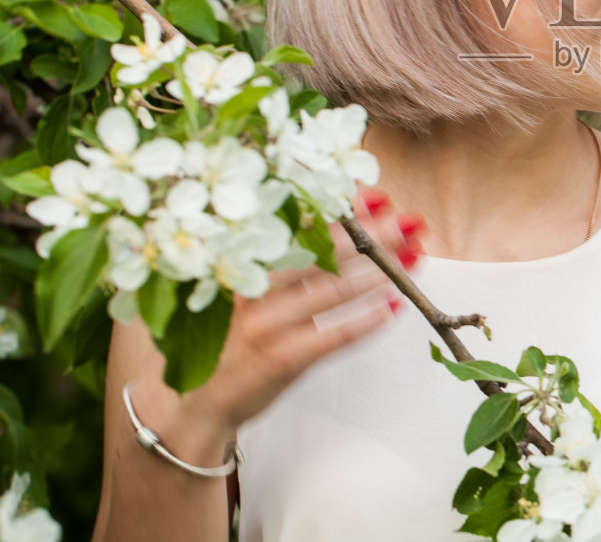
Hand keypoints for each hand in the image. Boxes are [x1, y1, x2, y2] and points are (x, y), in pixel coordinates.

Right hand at [119, 189, 424, 452]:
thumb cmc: (222, 338)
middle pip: (320, 251)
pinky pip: (331, 337)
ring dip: (378, 272)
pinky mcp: (277, 360)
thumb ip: (282, 259)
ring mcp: (262, 324)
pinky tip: (393, 309)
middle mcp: (248, 286)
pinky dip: (365, 321)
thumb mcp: (242, 290)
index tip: (377, 196)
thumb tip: (338, 220)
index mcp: (237, 260)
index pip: (296, 223)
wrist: (187, 405)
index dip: (340, 208)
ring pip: (331, 289)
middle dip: (370, 234)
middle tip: (408, 221)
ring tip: (413, 257)